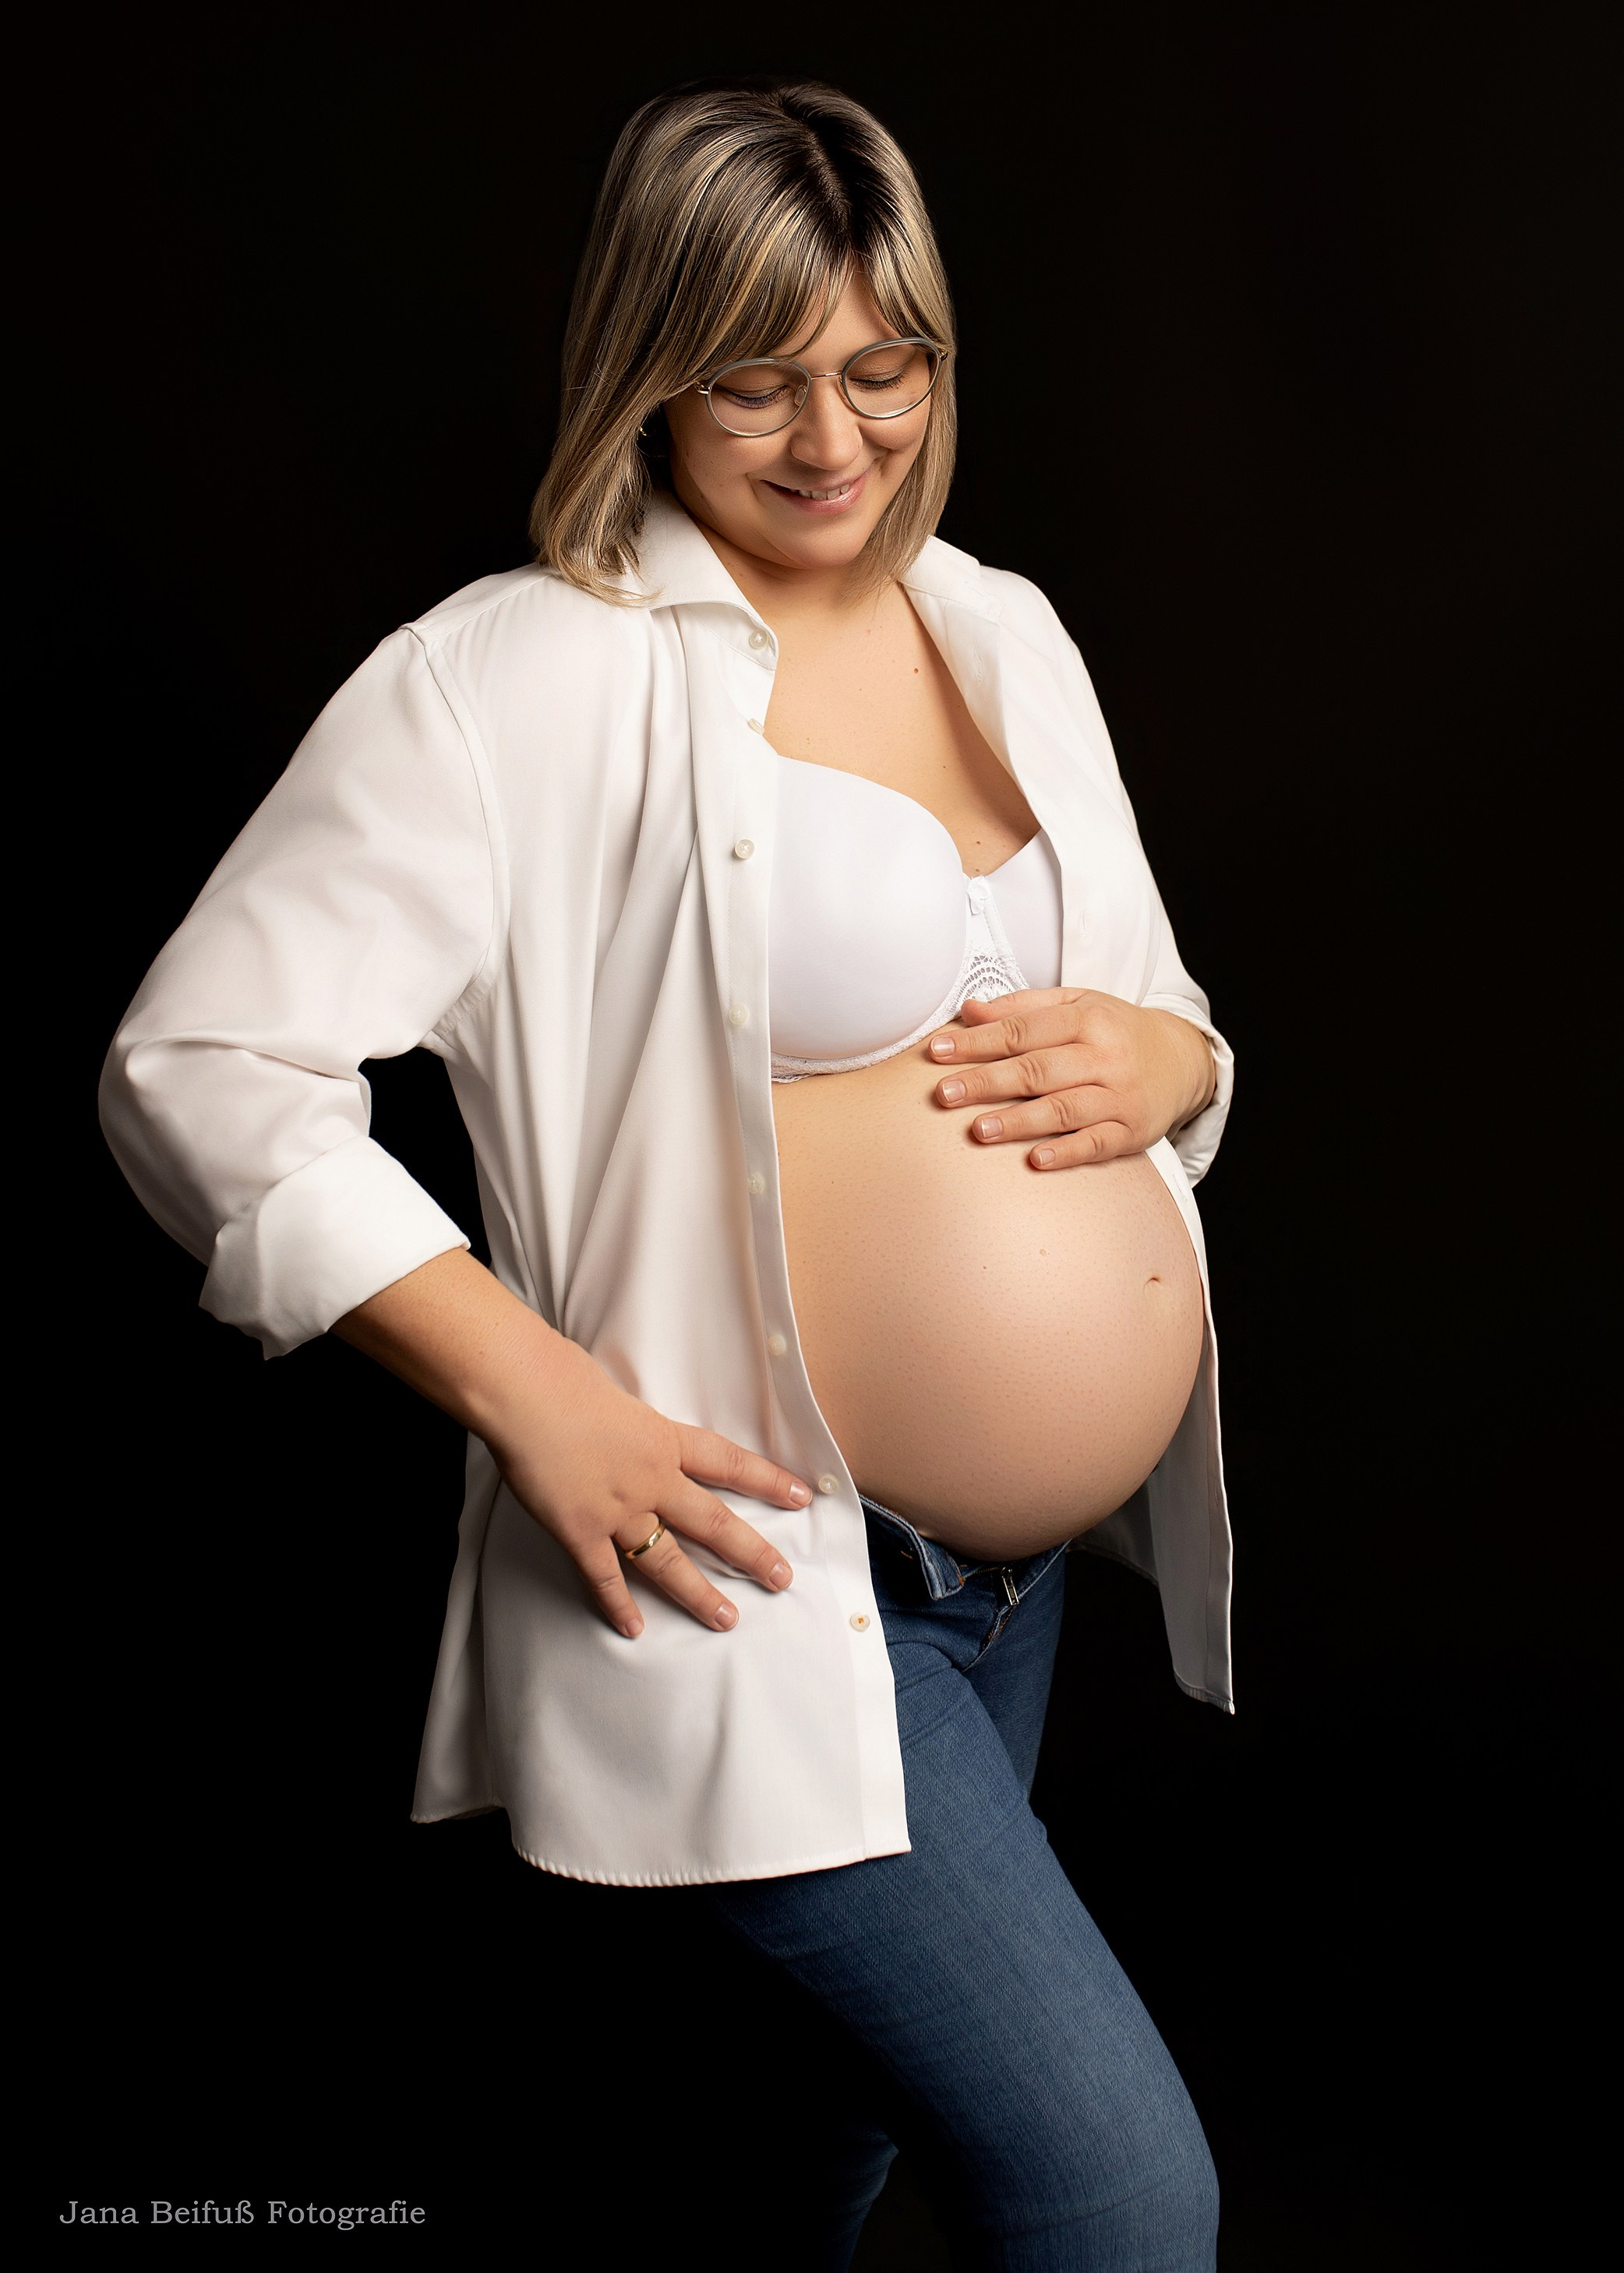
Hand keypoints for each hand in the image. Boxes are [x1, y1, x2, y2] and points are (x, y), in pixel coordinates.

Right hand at [490, 1332, 808, 1640]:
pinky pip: (605, 1577)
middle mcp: (651, 1479)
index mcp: (663, 1439)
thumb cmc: (561, 1377)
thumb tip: (622, 1425)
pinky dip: (618, 1605)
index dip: (767, 1480)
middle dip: (751, 1553)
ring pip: (668, 1561)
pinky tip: (634, 1628)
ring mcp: (617, 1509)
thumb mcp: (613, 1392)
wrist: (525, 1392)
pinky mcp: (579, 1531)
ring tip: (725, 1619)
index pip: (729, 1463)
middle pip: (713, 1522)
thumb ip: (628, 1421)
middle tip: (781, 1578)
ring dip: (698, 1593)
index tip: (801, 1496)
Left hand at [926, 987, 1215, 1170]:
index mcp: (1087, 1019)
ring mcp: (1120, 1096)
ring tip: (979, 1130)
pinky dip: (1066, 1153)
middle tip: (945, 1094)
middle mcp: (1105, 1056)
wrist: (1182, 1060)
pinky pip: (1097, 1144)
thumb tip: (968, 1010)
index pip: (1023, 1030)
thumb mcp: (1077, 1004)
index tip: (937, 1052)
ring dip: (1020, 1121)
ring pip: (1065, 1109)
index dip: (978, 1041)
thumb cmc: (1114, 1031)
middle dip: (988, 1082)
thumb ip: (1022, 1006)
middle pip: (1039, 1070)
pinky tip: (1035, 1160)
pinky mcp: (1132, 1132)